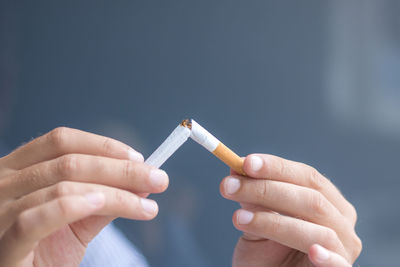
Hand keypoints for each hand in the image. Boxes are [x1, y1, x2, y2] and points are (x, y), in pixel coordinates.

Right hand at [0, 127, 168, 266]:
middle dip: (122, 170)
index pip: (62, 141)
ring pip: (63, 187)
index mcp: (19, 169)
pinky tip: (102, 203)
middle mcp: (4, 183)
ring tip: (145, 204)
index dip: (104, 146)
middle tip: (158, 179)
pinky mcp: (3, 245)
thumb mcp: (77, 221)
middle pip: (70, 162)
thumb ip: (104, 200)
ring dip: (114, 193)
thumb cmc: (44, 251)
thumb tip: (142, 183)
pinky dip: (72, 207)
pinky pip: (35, 219)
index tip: (139, 158)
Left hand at [220, 154, 360, 266]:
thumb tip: (236, 168)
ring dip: (273, 221)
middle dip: (267, 189)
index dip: (276, 167)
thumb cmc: (267, 255)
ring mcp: (343, 249)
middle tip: (230, 186)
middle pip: (311, 198)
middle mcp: (340, 222)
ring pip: (315, 229)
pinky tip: (313, 252)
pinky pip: (337, 263)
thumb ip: (252, 199)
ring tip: (239, 218)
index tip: (245, 163)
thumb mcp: (254, 223)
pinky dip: (326, 257)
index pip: (306, 176)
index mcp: (326, 202)